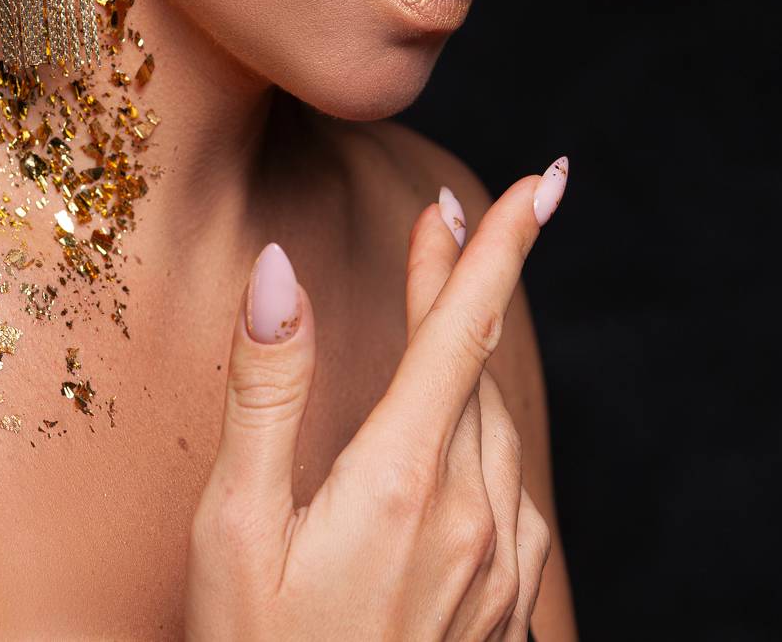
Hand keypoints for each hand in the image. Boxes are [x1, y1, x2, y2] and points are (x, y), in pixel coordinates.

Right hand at [184, 163, 568, 640]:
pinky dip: (478, 426)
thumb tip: (276, 271)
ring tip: (440, 298)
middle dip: (461, 281)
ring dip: (465, 352)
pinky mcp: (510, 600)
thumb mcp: (235, 526)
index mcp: (404, 481)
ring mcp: (503, 564)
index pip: (465, 328)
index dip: (503, 244)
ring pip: (493, 421)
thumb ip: (267, 390)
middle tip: (443, 218)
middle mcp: (475, 515)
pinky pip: (508, 482)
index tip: (546, 181)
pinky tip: (451, 425)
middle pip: (475, 362)